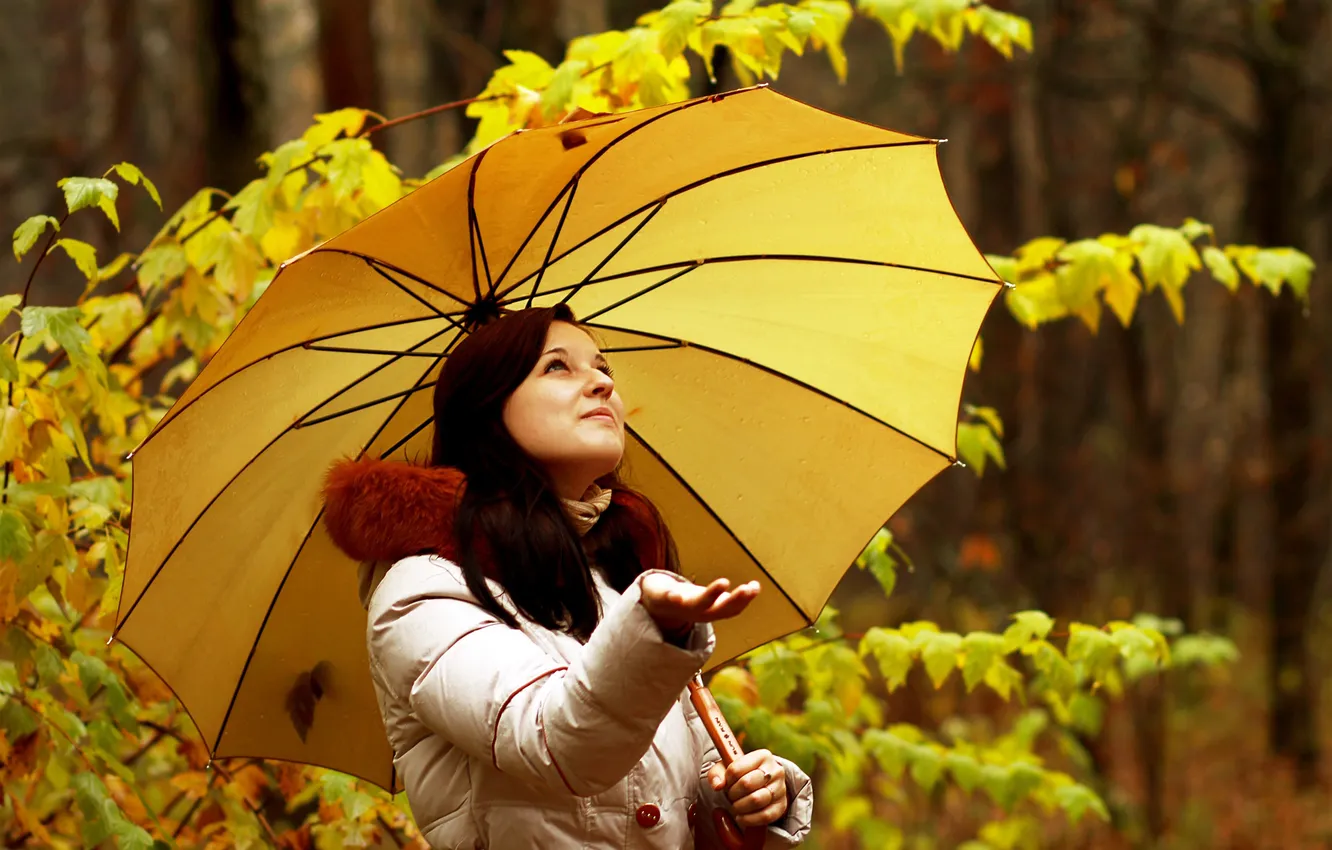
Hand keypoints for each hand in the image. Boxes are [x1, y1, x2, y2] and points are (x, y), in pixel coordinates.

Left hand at [639, 573, 759, 633]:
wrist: (657, 606)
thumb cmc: (690, 600)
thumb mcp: (714, 598)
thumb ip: (734, 596)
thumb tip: (756, 587)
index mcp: (712, 611)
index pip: (732, 609)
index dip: (745, 600)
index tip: (755, 587)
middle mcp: (699, 612)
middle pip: (719, 609)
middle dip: (735, 600)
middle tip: (748, 589)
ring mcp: (682, 607)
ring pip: (698, 604)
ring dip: (712, 595)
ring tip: (724, 582)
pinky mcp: (664, 598)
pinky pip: (670, 599)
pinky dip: (673, 598)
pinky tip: (676, 594)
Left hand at [706, 750, 787, 828]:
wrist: (761, 785)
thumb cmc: (742, 774)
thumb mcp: (728, 768)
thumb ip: (717, 773)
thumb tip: (717, 785)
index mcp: (762, 756)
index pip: (736, 769)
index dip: (727, 779)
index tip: (727, 783)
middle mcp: (775, 770)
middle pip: (747, 784)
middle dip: (733, 794)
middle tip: (730, 796)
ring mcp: (781, 789)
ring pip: (756, 800)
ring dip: (740, 806)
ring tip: (736, 805)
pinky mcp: (781, 806)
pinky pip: (765, 816)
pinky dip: (749, 819)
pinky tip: (741, 817)